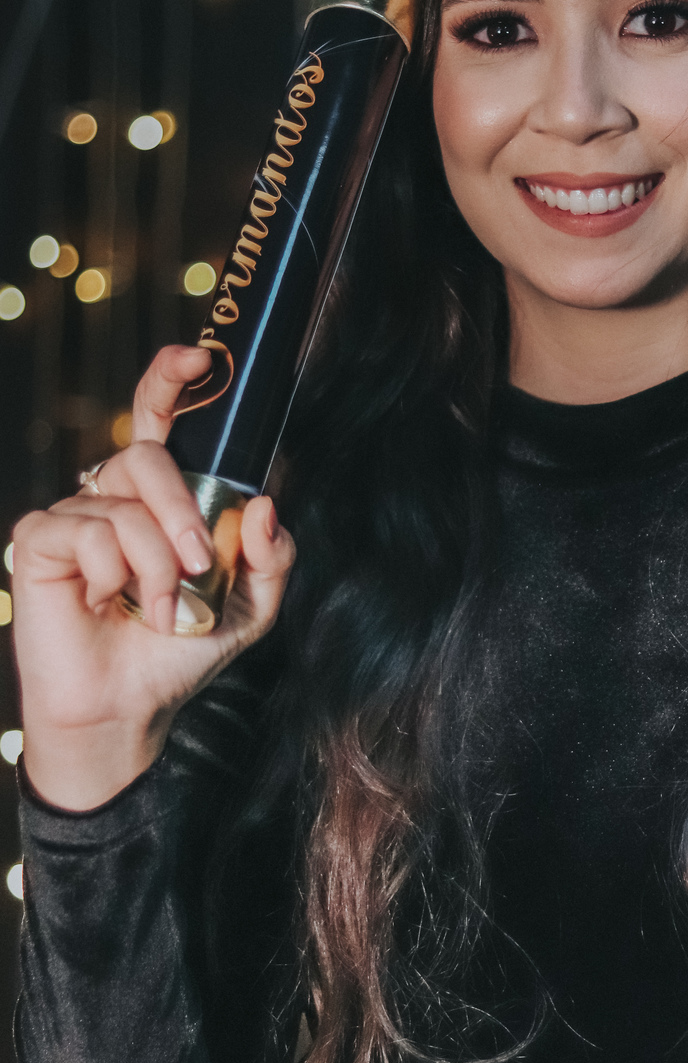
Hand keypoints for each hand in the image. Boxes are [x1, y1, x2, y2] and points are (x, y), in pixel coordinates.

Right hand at [13, 345, 295, 810]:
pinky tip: (106, 603)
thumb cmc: (182, 651)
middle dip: (182, 509)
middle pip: (146, 453)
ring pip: (123, 504)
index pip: (160, 419)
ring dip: (156, 564)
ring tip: (156, 606)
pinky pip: (86, 531)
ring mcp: (75, 515)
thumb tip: (266, 503)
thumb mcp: (253, 606)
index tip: (198, 356)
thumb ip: (273, 556)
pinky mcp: (39, 541)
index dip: (171, 378)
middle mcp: (115, 495)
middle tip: (200, 564)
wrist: (132, 705)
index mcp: (163, 497)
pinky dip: (113, 574)